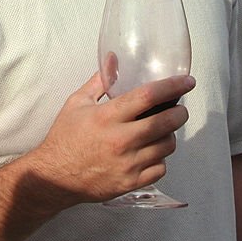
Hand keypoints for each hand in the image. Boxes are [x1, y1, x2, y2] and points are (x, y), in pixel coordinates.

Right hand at [27, 71, 194, 206]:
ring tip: (162, 131)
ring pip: (167, 146)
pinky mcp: (130, 183)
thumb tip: (113, 57)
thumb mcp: (77, 103)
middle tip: (179, 108)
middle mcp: (121, 140)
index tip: (187, 81)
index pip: (148, 96)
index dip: (173, 86)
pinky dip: (160, 159)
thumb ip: (100, 80)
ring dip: (169, 135)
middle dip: (179, 112)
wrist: (54, 177)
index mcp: (108, 117)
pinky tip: (151, 152)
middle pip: (165, 122)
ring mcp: (127, 164)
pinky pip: (160, 168)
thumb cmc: (65, 137)